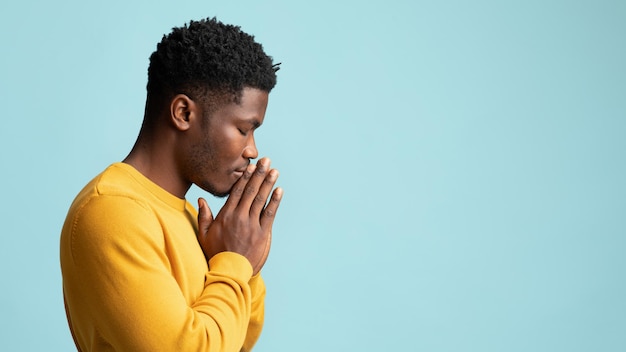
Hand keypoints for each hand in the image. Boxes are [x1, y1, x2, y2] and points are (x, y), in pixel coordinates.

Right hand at [197, 158, 282, 274]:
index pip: (236, 191)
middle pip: (250, 191)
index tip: (251, 166)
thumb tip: (201, 199)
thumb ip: (203, 216)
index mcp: (225, 215)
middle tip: (266, 161)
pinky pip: (270, 214)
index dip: (245, 177)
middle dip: (259, 174)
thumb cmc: (216, 254)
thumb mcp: (204, 235)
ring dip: (268, 183)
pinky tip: (280, 190)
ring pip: (261, 199)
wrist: (229, 272)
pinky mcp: (262, 234)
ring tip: (274, 171)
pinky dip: (275, 201)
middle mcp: (239, 217)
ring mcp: (251, 225)